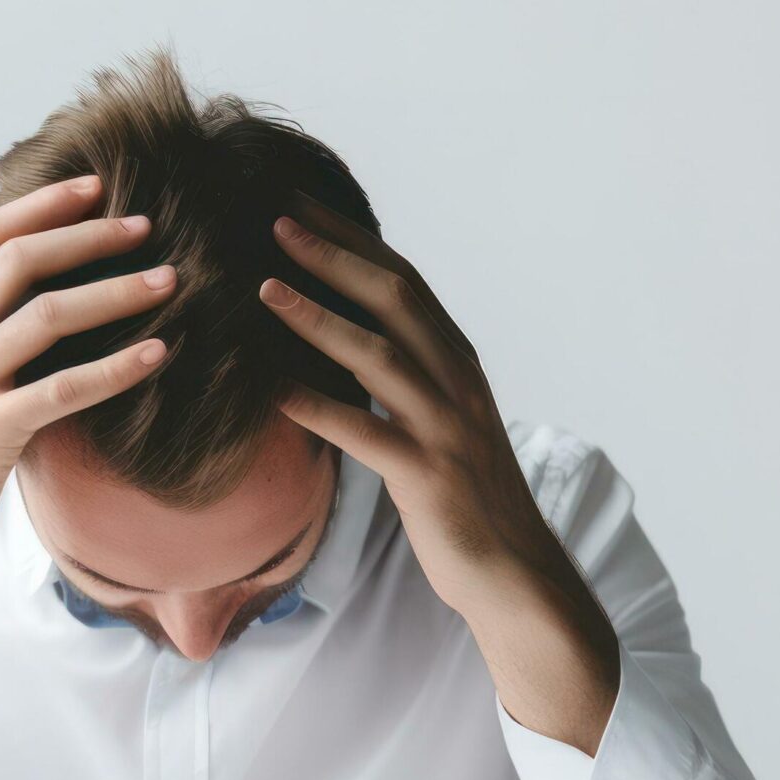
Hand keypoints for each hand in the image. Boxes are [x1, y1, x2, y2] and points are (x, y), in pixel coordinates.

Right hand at [0, 175, 173, 681]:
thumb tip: (24, 312)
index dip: (40, 205)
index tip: (94, 187)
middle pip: (18, 260)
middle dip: (87, 234)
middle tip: (146, 224)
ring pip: (45, 315)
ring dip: (115, 291)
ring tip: (170, 281)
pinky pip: (61, 389)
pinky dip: (115, 368)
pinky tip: (158, 355)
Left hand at [258, 192, 621, 752]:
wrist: (515, 572)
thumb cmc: (466, 499)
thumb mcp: (440, 423)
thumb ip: (404, 379)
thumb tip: (346, 342)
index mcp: (458, 363)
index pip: (403, 282)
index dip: (353, 240)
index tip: (301, 207)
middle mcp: (456, 382)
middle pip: (393, 299)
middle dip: (334, 255)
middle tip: (275, 220)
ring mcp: (445, 427)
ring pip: (378, 355)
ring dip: (318, 317)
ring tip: (264, 289)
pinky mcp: (427, 476)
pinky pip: (364, 432)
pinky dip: (316, 407)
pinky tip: (270, 393)